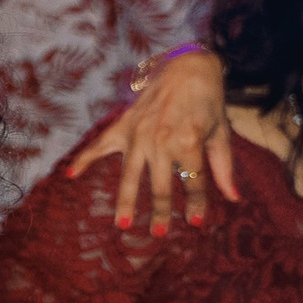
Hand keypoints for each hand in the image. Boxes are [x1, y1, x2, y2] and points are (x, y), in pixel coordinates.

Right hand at [66, 48, 233, 233]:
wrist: (186, 68)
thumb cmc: (207, 102)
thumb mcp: (221, 133)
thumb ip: (223, 167)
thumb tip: (232, 197)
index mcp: (188, 143)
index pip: (192, 182)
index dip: (196, 204)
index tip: (196, 222)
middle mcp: (160, 142)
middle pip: (160, 186)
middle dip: (160, 212)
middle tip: (157, 234)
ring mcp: (138, 136)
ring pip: (130, 176)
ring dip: (126, 202)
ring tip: (122, 224)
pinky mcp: (123, 127)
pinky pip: (99, 146)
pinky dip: (84, 159)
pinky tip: (70, 175)